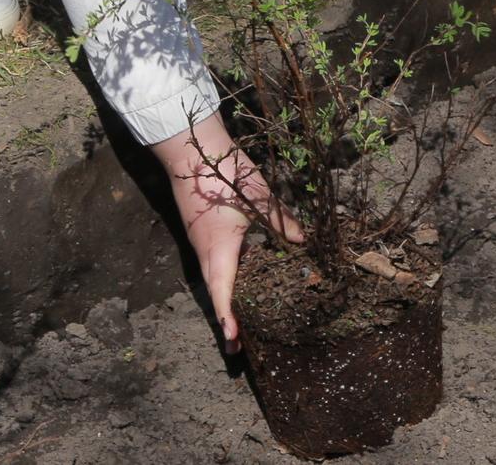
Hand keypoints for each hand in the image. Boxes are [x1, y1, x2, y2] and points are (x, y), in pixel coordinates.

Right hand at [154, 116, 304, 352]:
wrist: (190, 149)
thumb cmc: (225, 171)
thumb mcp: (260, 197)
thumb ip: (283, 222)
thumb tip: (305, 241)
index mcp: (219, 247)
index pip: (222, 291)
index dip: (228, 317)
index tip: (235, 340)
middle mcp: (205, 251)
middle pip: (215, 293)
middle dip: (226, 320)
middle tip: (239, 347)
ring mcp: (200, 243)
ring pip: (213, 280)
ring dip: (225, 302)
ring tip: (240, 326)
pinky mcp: (200, 234)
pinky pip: (212, 266)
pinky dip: (225, 283)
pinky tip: (241, 285)